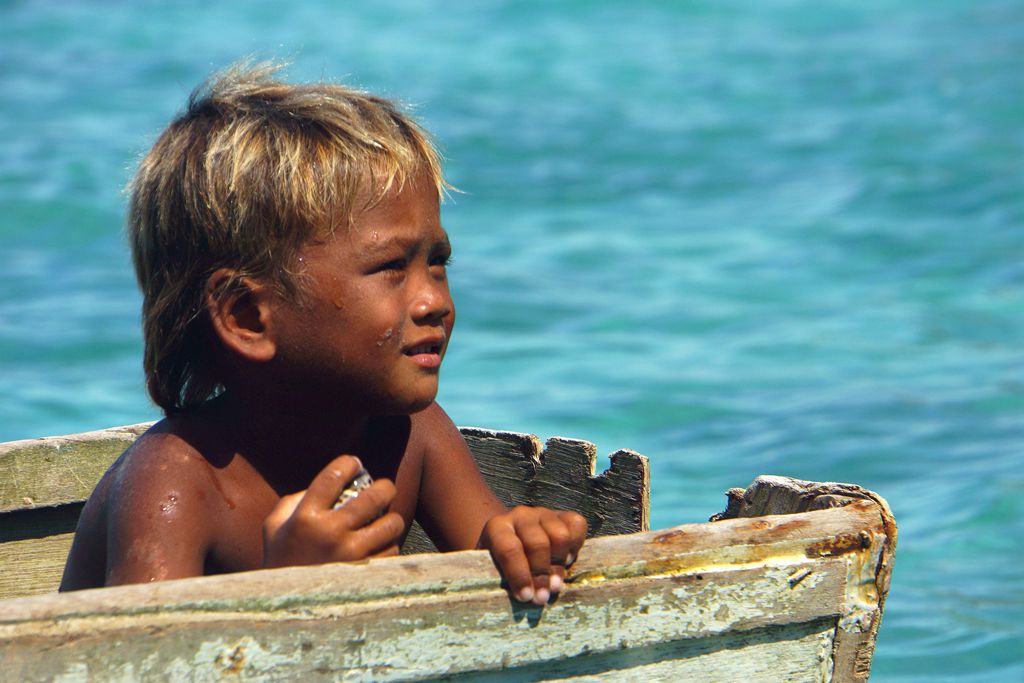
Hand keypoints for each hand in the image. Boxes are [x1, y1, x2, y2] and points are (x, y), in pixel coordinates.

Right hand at [262, 456, 404, 568]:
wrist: (283, 605)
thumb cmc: (281, 559)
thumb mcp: (275, 526)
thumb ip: (295, 500)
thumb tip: (328, 486)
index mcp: (306, 517)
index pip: (334, 475)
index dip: (349, 463)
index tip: (354, 464)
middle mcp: (330, 533)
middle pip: (375, 495)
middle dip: (384, 487)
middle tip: (384, 489)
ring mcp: (350, 555)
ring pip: (391, 523)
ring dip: (391, 519)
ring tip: (384, 520)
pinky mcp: (364, 574)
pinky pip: (392, 551)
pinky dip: (388, 546)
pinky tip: (379, 545)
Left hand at [477, 506, 586, 605]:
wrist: (511, 542)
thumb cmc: (500, 564)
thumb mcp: (491, 571)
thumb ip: (500, 581)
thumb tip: (521, 600)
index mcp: (497, 527)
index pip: (509, 549)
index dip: (519, 575)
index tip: (526, 597)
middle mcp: (520, 516)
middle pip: (538, 543)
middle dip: (541, 575)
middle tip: (542, 598)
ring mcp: (543, 513)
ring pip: (559, 535)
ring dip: (559, 565)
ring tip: (554, 584)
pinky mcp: (562, 515)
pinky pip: (577, 526)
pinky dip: (575, 546)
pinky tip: (566, 561)